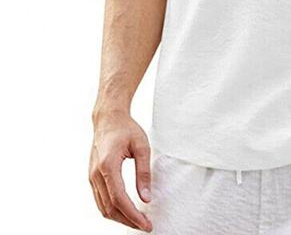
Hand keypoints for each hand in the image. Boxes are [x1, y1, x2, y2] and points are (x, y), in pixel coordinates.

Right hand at [89, 110, 152, 231]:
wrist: (108, 119)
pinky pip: (100, 200)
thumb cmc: (126, 129)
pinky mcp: (92, 177)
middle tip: (145, 226)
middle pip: (110, 208)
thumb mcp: (142, 146)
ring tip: (138, 221)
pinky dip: (112, 210)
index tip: (146, 224)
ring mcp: (91, 177)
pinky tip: (126, 210)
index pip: (119, 199)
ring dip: (120, 218)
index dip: (133, 215)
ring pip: (103, 207)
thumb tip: (146, 197)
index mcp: (107, 165)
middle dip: (128, 220)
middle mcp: (95, 174)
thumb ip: (144, 172)